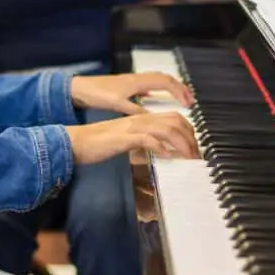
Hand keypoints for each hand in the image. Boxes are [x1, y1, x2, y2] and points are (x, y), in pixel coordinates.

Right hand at [66, 112, 198, 163]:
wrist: (77, 141)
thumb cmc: (99, 143)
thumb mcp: (126, 140)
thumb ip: (143, 141)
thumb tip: (161, 151)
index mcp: (141, 118)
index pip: (173, 117)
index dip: (188, 130)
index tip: (194, 146)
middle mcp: (139, 119)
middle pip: (174, 120)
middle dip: (190, 137)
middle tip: (196, 154)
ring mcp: (132, 127)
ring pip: (166, 128)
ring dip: (181, 144)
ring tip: (188, 157)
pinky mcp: (124, 138)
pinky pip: (147, 139)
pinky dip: (160, 147)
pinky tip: (166, 157)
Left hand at [71, 71, 193, 114]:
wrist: (81, 88)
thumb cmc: (98, 94)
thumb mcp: (118, 105)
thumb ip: (137, 111)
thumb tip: (154, 118)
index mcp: (138, 82)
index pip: (165, 82)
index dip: (179, 91)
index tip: (188, 103)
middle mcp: (138, 78)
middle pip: (165, 79)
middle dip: (180, 88)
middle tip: (191, 101)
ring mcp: (134, 81)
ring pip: (158, 80)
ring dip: (171, 88)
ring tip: (180, 99)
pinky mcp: (129, 86)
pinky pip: (150, 84)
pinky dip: (160, 90)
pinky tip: (159, 99)